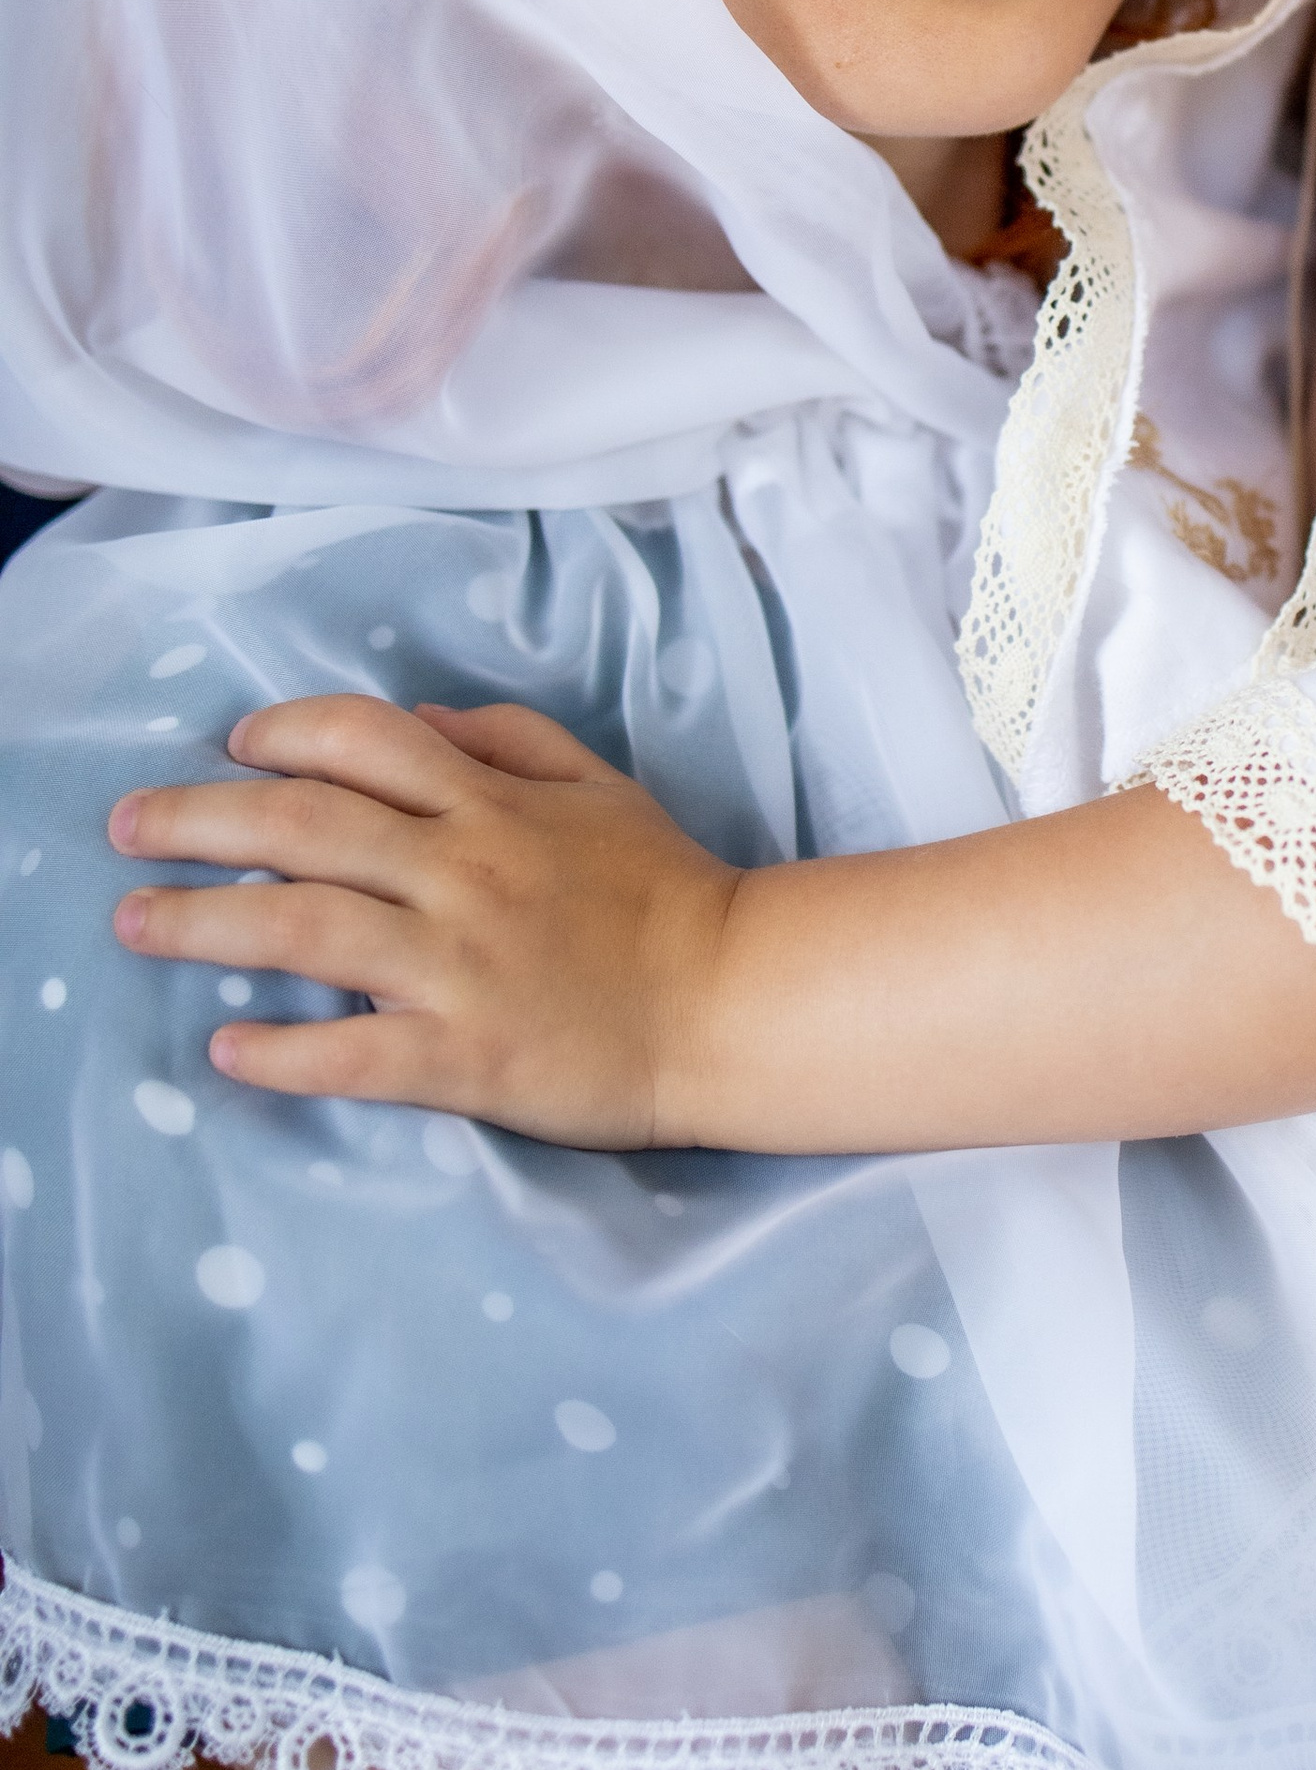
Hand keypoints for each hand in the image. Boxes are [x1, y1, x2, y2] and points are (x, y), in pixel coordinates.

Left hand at [107, 696, 743, 1144]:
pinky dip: (281, 1051)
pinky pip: (352, 1052)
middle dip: (197, 818)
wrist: (734, 999)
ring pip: (302, 928)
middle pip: (301, 824)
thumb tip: (416, 715)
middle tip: (127, 828)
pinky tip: (227, 1049)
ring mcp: (458, 964)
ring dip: (201, 922)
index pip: (362, 739)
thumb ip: (508, 740)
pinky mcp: (465, 1054)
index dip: (283, 732)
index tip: (232, 746)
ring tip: (135, 924)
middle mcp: (462, 871)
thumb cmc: (667, 893)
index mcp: (491, 804)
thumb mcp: (601, 785)